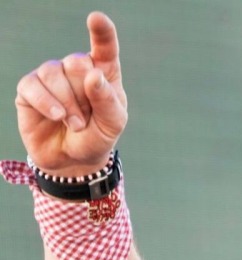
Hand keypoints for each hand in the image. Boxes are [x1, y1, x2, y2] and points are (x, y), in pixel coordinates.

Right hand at [15, 11, 126, 177]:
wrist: (73, 159)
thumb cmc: (97, 136)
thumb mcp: (113, 123)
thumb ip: (107, 99)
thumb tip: (92, 74)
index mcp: (103, 72)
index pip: (104, 47)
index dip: (101, 32)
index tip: (96, 18)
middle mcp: (76, 69)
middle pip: (77, 62)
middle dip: (83, 94)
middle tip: (87, 118)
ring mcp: (51, 76)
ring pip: (53, 72)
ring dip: (67, 103)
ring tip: (75, 123)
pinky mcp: (29, 88)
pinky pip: (32, 85)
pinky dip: (46, 102)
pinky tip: (57, 116)